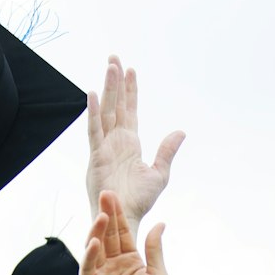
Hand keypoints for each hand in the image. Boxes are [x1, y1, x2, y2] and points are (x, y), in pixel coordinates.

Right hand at [81, 190, 167, 274]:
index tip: (115, 195)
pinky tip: (95, 242)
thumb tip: (160, 223)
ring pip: (96, 248)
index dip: (119, 215)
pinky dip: (90, 254)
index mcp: (130, 261)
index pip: (123, 232)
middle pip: (108, 236)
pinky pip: (88, 268)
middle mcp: (113, 265)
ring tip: (102, 216)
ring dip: (98, 231)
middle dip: (106, 215)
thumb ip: (155, 249)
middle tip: (105, 194)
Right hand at [85, 56, 183, 227]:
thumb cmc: (140, 201)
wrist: (126, 217)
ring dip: (108, 89)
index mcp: (130, 143)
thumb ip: (167, 151)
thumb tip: (180, 131)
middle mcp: (116, 141)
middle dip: (115, 81)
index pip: (130, 110)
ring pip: (105, 111)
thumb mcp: (160, 173)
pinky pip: (94, 130)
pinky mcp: (96, 156)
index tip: (130, 69)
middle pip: (115, 104)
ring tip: (110, 67)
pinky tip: (93, 94)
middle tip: (114, 58)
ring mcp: (104, 146)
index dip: (130, 90)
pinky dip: (93, 112)